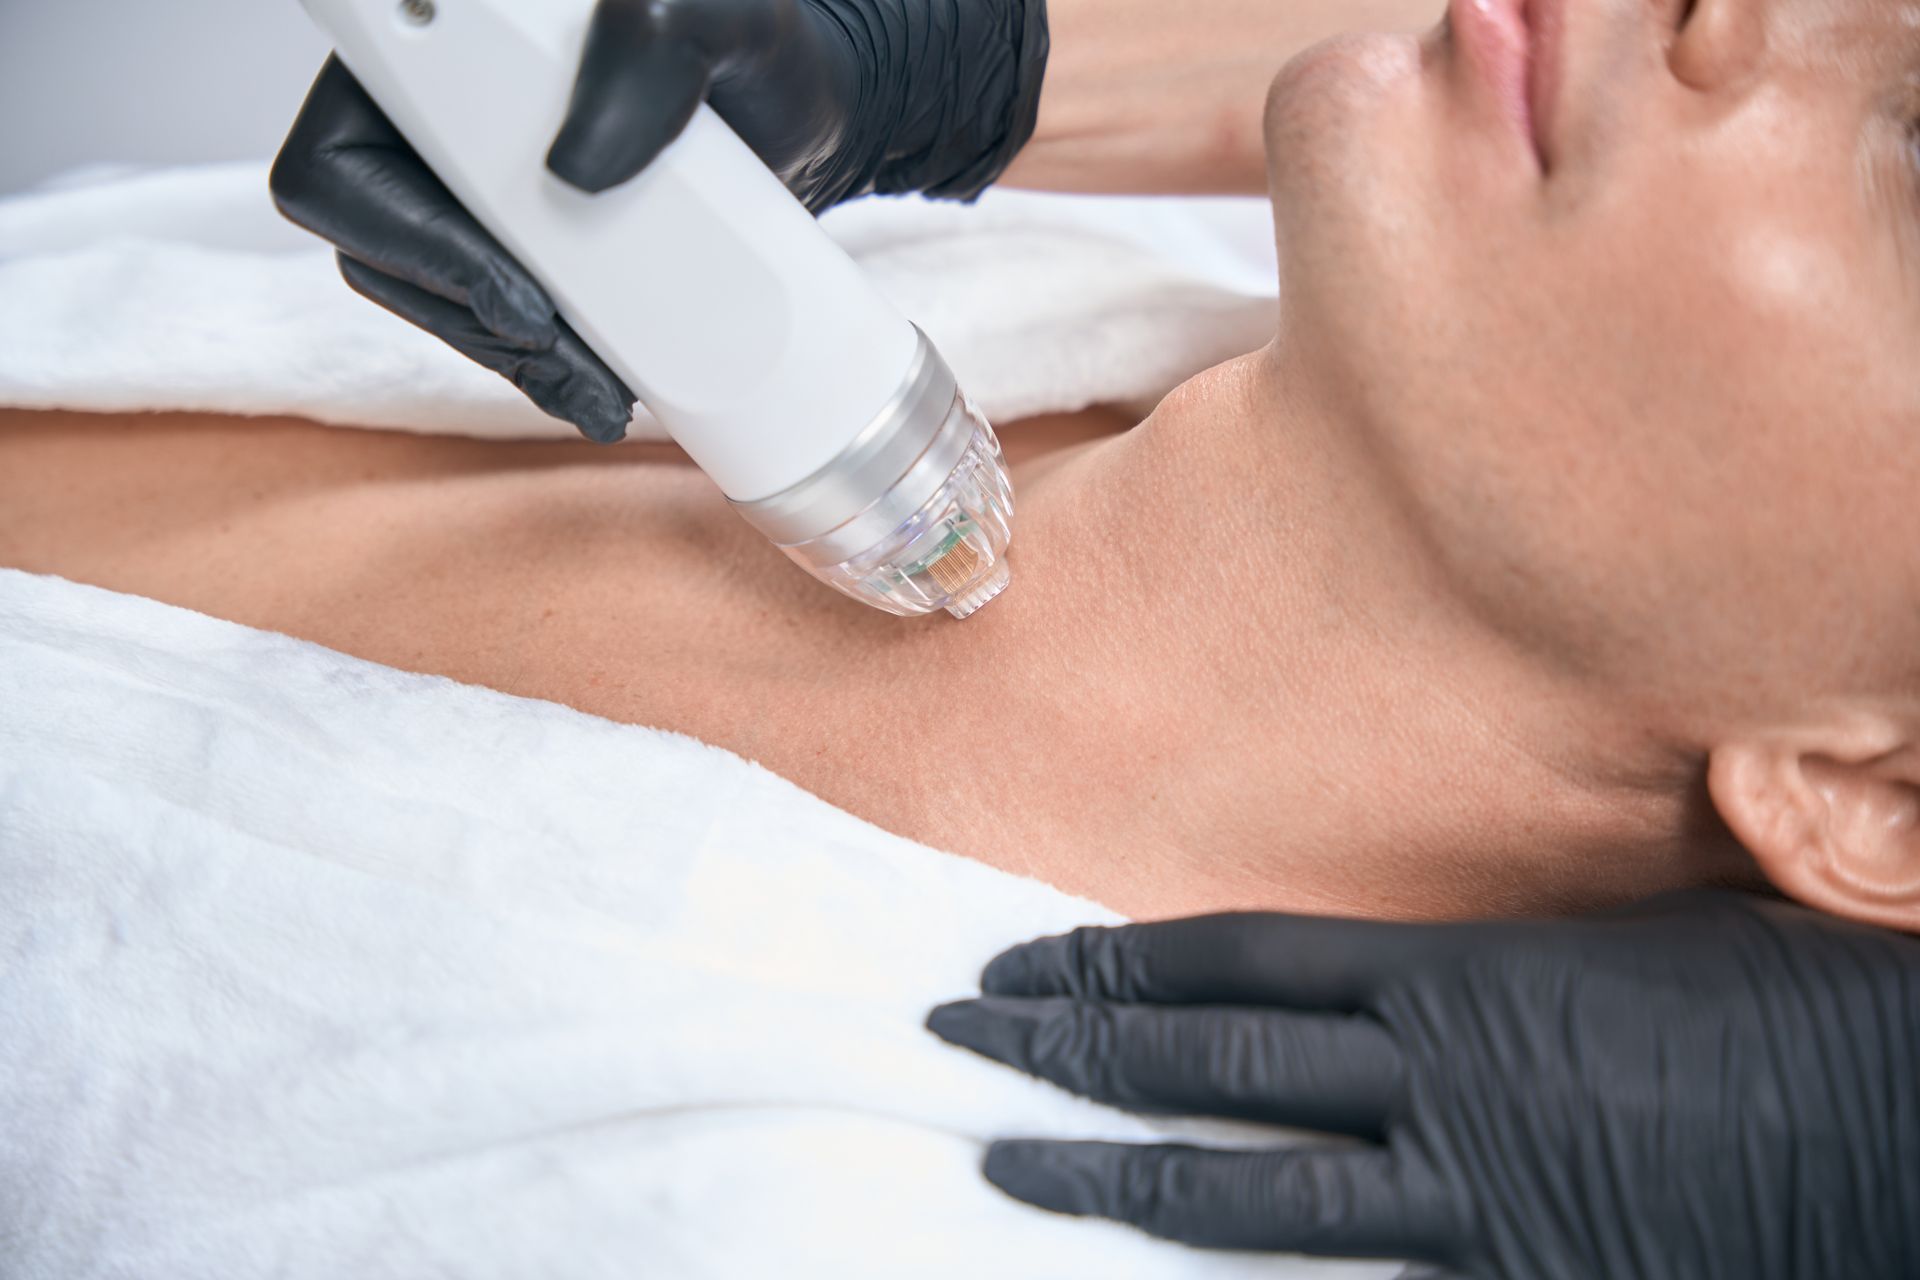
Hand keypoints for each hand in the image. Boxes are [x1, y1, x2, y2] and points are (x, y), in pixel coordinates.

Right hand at [271, 0, 1046, 441]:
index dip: (408, 241)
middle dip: (474, 322)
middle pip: (380, 250)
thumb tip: (576, 169)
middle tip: (572, 358)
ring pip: (435, 303)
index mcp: (439, 47)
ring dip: (515, 362)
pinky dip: (546, 371)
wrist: (809, 113)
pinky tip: (604, 393)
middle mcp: (432, 122)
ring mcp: (473, 194)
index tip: (524, 294)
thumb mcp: (709, 16)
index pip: (340, 157)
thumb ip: (645, 49)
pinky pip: (495, 329)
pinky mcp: (524, 253)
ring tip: (603, 394)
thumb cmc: (750, 46)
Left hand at [927, 890, 1919, 1278]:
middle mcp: (1439, 1080)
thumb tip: (1422, 978)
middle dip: (1073, 1049)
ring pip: (1250, 1189)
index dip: (1120, 964)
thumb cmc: (1787, 1012)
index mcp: (1463, 974)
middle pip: (1210, 1061)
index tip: (1027, 962)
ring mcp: (1473, 1200)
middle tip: (960, 1037)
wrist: (1908, 1120)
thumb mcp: (1634, 948)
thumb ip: (1503, 968)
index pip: (1239, 963)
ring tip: (1009, 1165)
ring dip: (1118, 1173)